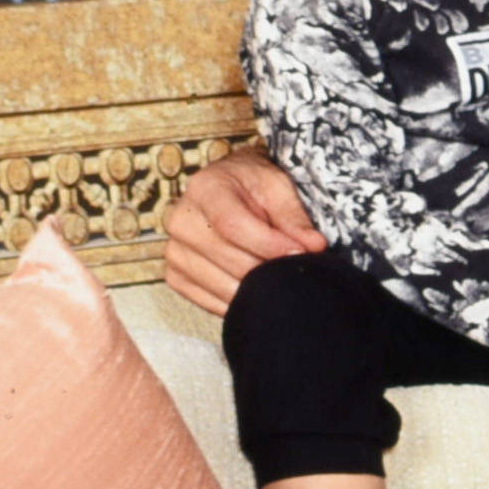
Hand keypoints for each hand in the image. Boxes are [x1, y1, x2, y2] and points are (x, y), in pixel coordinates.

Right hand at [163, 148, 325, 314]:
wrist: (231, 190)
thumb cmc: (254, 186)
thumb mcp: (278, 186)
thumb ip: (294, 216)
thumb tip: (313, 245)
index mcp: (204, 188)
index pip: (232, 225)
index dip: (270, 244)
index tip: (300, 252)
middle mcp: (181, 220)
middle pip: (230, 260)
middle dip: (269, 268)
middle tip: (294, 267)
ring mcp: (174, 251)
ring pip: (222, 285)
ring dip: (257, 288)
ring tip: (275, 274)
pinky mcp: (175, 275)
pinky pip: (208, 301)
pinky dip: (238, 300)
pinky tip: (254, 286)